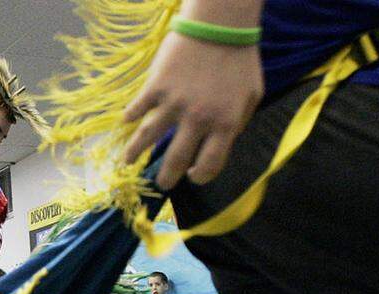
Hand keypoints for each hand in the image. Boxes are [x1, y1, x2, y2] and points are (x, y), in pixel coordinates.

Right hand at [123, 32, 262, 189]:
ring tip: (127, 163)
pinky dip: (130, 117)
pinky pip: (138, 109)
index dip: (201, 176)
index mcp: (224, 124)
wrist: (219, 26)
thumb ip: (238, 122)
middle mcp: (197, 119)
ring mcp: (173, 103)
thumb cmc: (240, 60)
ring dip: (135, 153)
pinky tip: (126, 123)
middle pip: (177, 160)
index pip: (210, 164)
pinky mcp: (156, 87)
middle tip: (163, 183)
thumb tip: (224, 141)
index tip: (192, 176)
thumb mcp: (252, 95)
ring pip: (148, 138)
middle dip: (168, 178)